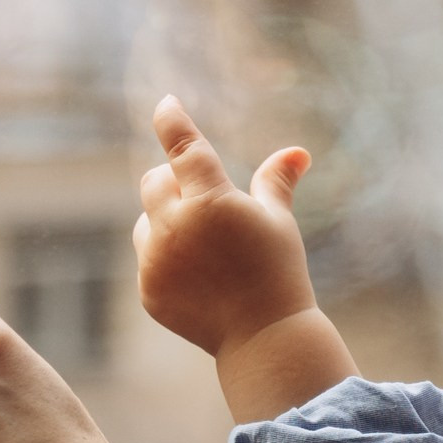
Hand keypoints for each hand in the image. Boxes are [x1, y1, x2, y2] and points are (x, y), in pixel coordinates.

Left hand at [135, 98, 359, 421]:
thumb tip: (296, 152)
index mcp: (210, 201)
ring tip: (205, 248)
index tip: (166, 104)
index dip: (172, 120)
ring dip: (166, 221)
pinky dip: (166, 258)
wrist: (262, 338)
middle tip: (204, 202)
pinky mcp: (148, 290)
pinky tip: (199, 279)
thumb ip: (276, 182)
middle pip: (155, 181)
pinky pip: (147, 258)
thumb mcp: (278, 223)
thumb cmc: (277, 273)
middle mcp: (175, 227)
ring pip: (146, 220)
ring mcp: (156, 261)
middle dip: (174, 182)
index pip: (182, 146)